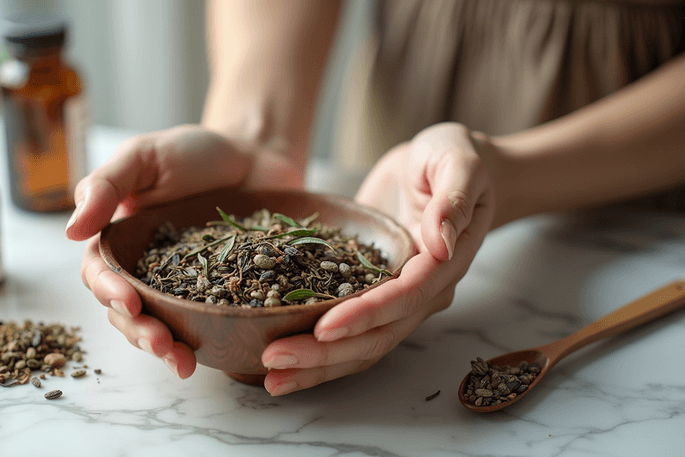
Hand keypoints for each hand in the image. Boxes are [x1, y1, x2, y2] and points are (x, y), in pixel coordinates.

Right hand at [66, 124, 302, 378]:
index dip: (109, 291)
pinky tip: (208, 355)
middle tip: (161, 343)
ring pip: (159, 325)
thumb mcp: (144, 155)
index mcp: (118, 239)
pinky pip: (201, 323)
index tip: (129, 300)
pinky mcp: (215, 294)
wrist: (253, 155)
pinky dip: (202, 341)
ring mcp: (179, 285)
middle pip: (126, 311)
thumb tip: (71, 231)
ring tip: (182, 361)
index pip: (100, 273)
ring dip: (164, 348)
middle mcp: (143, 268)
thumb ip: (106, 186)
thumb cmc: (193, 152)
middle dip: (139, 331)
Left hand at [261, 122, 498, 394]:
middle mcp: (422, 292)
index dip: (364, 315)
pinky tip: (279, 360)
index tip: (324, 328)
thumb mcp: (459, 162)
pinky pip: (347, 329)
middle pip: (377, 336)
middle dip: (327, 353)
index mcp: (444, 265)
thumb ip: (453, 198)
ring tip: (270, 377)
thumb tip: (441, 242)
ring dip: (317, 364)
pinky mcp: (372, 292)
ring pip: (360, 344)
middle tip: (276, 359)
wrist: (449, 169)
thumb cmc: (455, 158)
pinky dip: (316, 348)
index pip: (403, 298)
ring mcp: (397, 298)